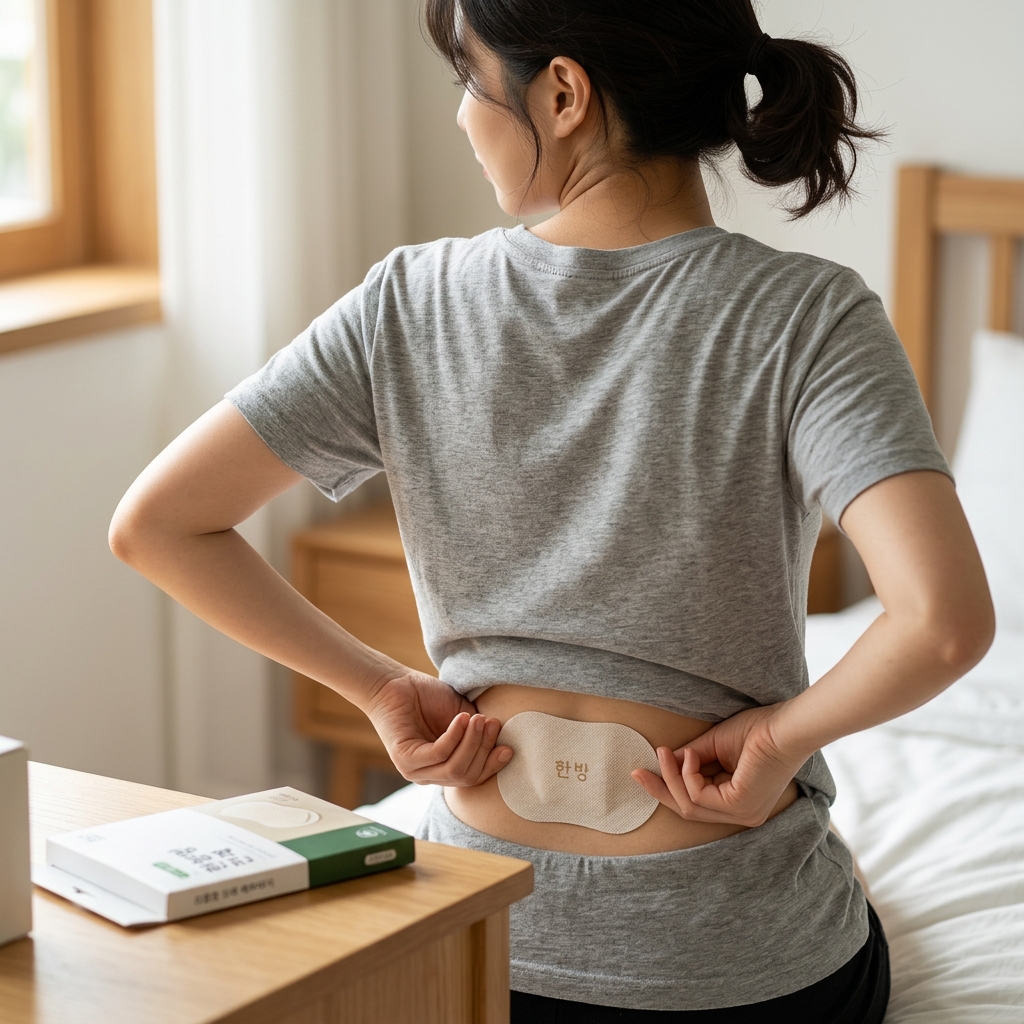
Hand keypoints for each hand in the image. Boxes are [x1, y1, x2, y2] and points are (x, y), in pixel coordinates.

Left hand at [364, 671, 512, 785]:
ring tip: (478, 719)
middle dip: (484, 750)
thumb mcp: (461, 715)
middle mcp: (429, 775)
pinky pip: (438, 754)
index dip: (492, 764)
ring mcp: (415, 771)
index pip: (473, 777)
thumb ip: (478, 731)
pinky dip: (454, 737)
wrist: (394, 683)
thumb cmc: (427, 697)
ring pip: (454, 768)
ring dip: (472, 742)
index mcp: (443, 768)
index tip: (508, 747)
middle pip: (466, 775)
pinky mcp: (405, 760)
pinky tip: (461, 719)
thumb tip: (502, 741)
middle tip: (492, 723)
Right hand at [632, 704, 803, 826]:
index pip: (696, 803)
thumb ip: (692, 757)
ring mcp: (743, 813)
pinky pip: (699, 796)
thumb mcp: (715, 745)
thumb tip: (666, 760)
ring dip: (671, 777)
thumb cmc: (759, 729)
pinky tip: (691, 754)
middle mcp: (743, 814)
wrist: (785, 725)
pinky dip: (688, 774)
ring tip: (664, 752)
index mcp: (740, 802)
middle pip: (688, 810)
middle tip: (637, 772)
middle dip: (661, 790)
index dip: (667, 788)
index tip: (644, 771)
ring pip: (690, 805)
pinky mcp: (740, 805)